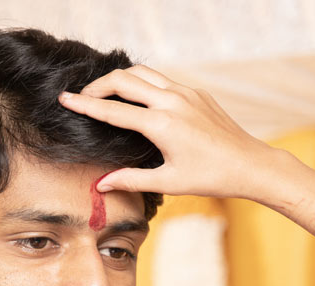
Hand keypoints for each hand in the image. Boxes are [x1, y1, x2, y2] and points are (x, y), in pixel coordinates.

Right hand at [58, 65, 277, 198]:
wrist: (249, 164)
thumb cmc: (211, 177)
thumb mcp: (168, 182)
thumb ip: (131, 180)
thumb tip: (101, 185)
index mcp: (162, 124)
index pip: (113, 110)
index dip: (85, 105)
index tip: (64, 99)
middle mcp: (172, 102)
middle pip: (123, 79)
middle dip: (98, 85)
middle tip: (81, 96)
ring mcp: (186, 93)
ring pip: (143, 72)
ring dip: (120, 79)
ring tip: (104, 92)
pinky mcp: (196, 93)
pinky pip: (162, 80)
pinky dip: (142, 83)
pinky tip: (137, 97)